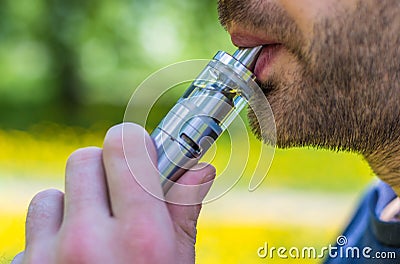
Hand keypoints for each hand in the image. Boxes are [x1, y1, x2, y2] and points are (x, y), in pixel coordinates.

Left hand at [12, 123, 215, 263]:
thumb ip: (184, 211)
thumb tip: (199, 167)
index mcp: (141, 239)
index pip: (123, 147)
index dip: (133, 143)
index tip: (141, 153)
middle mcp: (88, 246)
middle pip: (83, 159)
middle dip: (104, 170)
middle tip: (119, 195)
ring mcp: (44, 262)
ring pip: (50, 197)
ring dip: (72, 208)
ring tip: (91, 238)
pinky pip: (31, 233)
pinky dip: (49, 238)